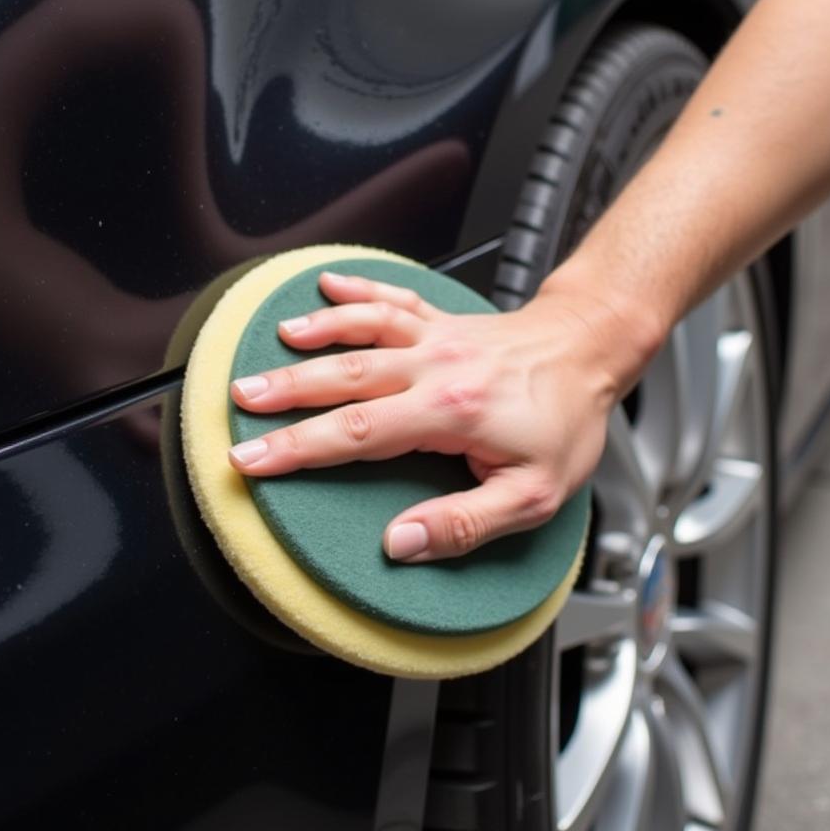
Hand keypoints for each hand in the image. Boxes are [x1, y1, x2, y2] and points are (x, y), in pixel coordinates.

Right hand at [228, 270, 649, 561]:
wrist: (592, 350)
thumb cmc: (566, 422)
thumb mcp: (533, 496)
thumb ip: (464, 523)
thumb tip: (401, 543)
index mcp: (451, 412)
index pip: (357, 434)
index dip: (298, 450)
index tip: (253, 462)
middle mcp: (435, 367)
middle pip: (344, 377)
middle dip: (285, 391)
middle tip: (238, 401)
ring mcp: (436, 338)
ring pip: (360, 332)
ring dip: (312, 336)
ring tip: (269, 346)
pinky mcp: (442, 320)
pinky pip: (391, 300)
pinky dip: (356, 291)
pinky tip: (325, 287)